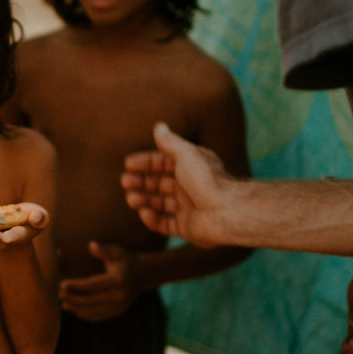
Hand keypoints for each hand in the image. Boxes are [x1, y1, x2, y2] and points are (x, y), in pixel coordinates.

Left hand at [59, 240, 141, 319]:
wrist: (142, 274)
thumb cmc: (124, 259)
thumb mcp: (116, 251)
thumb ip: (104, 249)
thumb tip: (91, 245)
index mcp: (118, 280)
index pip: (92, 285)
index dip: (76, 286)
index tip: (62, 284)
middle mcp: (120, 295)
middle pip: (91, 301)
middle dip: (73, 299)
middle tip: (59, 294)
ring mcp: (120, 306)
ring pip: (93, 312)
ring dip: (76, 309)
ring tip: (63, 303)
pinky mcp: (118, 312)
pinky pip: (98, 316)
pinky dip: (85, 314)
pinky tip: (74, 309)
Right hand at [121, 122, 233, 245]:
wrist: (226, 211)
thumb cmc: (207, 179)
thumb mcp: (186, 154)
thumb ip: (170, 142)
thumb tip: (159, 126)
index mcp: (191, 167)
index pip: (163, 163)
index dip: (146, 163)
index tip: (128, 164)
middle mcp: (189, 186)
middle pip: (159, 183)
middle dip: (141, 182)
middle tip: (125, 182)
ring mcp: (188, 208)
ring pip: (160, 203)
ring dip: (143, 199)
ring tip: (131, 199)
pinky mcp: (187, 227)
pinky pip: (165, 224)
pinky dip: (153, 219)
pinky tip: (144, 213)